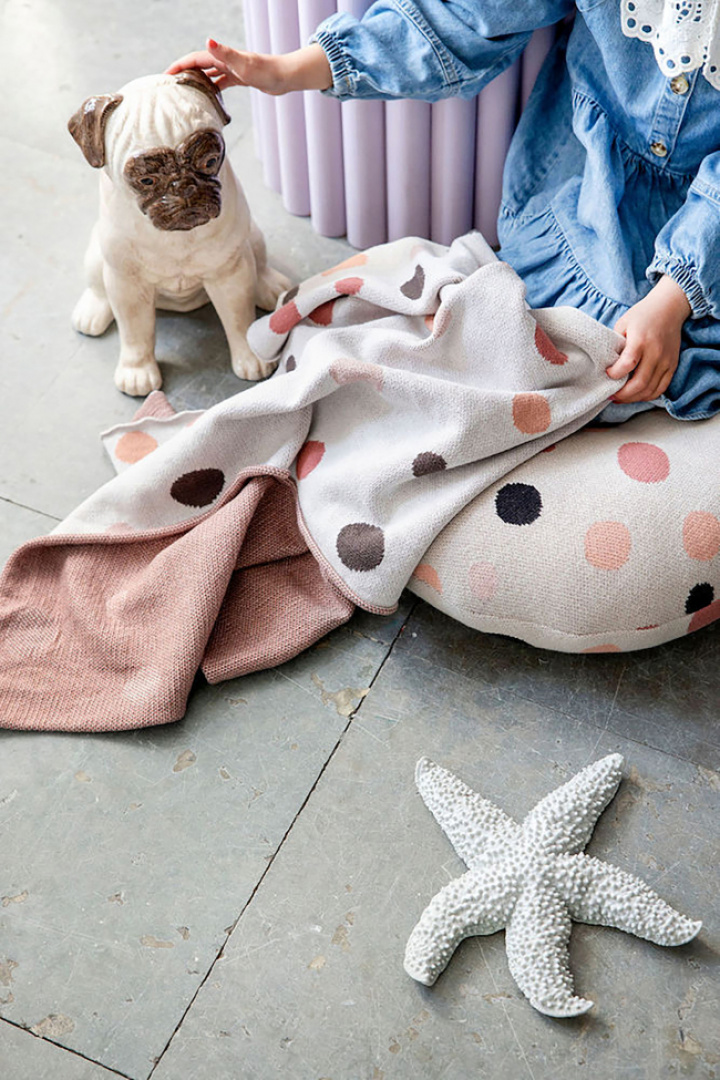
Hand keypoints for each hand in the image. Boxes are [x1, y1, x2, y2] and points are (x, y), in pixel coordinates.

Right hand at [166, 39, 331, 94]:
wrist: (285, 77)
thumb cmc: (266, 71)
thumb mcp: (243, 64)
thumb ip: (225, 53)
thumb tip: (208, 40)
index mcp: (223, 57)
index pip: (195, 59)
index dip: (180, 66)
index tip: (166, 77)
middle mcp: (226, 60)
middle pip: (199, 66)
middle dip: (184, 73)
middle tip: (170, 87)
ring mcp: (232, 69)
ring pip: (209, 75)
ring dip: (197, 82)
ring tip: (185, 94)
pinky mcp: (240, 78)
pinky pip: (221, 83)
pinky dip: (212, 89)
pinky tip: (207, 99)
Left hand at [605, 275, 690, 402]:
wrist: (669, 307)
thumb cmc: (642, 315)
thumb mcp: (623, 324)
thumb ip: (616, 344)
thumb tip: (606, 365)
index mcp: (640, 340)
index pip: (627, 364)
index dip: (614, 374)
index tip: (607, 373)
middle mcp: (655, 352)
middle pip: (639, 383)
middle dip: (622, 394)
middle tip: (610, 396)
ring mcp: (666, 361)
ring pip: (650, 390)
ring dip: (633, 398)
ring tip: (621, 398)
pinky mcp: (672, 365)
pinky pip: (661, 388)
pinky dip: (647, 396)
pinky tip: (636, 395)